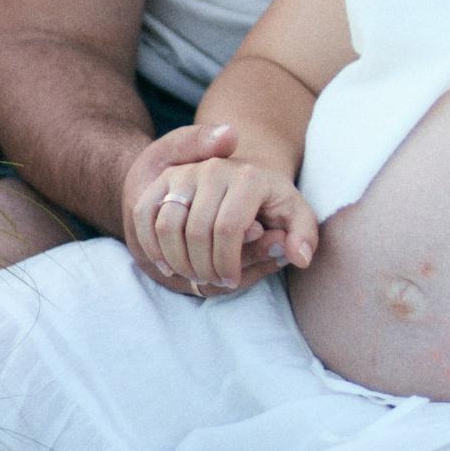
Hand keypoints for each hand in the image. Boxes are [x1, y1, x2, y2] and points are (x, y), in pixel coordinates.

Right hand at [123, 126, 320, 297]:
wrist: (235, 169)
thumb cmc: (268, 201)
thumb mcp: (294, 212)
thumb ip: (304, 235)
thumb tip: (298, 256)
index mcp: (249, 177)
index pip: (229, 228)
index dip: (228, 263)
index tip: (232, 279)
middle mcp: (213, 169)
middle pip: (196, 231)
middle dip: (203, 267)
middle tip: (213, 281)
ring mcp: (182, 173)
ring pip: (167, 226)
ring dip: (178, 260)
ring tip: (195, 274)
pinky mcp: (159, 181)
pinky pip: (146, 218)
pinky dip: (152, 246)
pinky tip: (169, 266)